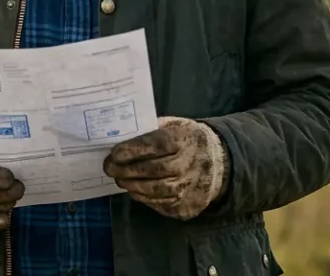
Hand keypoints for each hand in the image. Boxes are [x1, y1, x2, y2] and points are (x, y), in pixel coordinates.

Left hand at [102, 116, 227, 219]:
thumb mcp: (175, 125)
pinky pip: (160, 204)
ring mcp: (189, 187)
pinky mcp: (187, 205)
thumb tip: (123, 133)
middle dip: (126, 170)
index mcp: (184, 140)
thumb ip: (152, 128)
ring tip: (120, 179)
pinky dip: (144, 198)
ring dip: (132, 185)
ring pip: (155, 190)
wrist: (220, 164)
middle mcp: (188, 165)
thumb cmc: (188, 140)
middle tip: (109, 168)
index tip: (113, 153)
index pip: (155, 145)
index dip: (132, 150)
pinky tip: (135, 190)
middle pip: (152, 170)